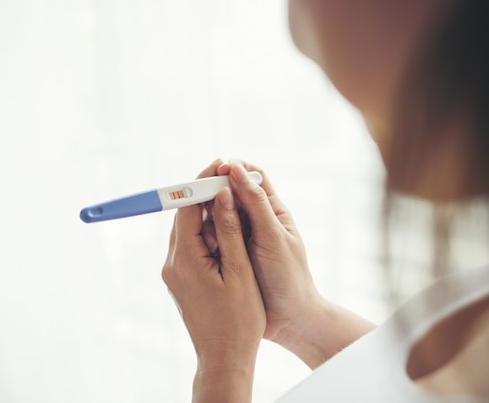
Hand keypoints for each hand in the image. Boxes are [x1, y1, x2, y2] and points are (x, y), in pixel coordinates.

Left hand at [162, 159, 265, 401]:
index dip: (201, 181)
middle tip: (227, 176)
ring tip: (232, 201)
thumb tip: (222, 195)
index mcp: (185, 259)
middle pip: (183, 216)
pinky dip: (206, 234)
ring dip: (207, 215)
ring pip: (187, 230)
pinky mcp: (181, 280)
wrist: (224, 358)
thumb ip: (230, 230)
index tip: (219, 164)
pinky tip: (227, 232)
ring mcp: (174, 273)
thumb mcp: (239, 271)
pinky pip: (190, 247)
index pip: (185, 206)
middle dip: (204, 194)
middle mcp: (173, 263)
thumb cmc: (238, 320)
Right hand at [215, 161, 320, 340]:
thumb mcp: (272, 237)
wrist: (289, 319)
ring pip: (217, 214)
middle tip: (199, 199)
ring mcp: (241, 237)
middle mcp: (256, 219)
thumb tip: (236, 169)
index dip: (233, 168)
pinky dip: (204, 235)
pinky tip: (199, 244)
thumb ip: (255, 204)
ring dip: (207, 215)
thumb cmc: (288, 276)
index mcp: (272, 210)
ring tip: (204, 229)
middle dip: (214, 191)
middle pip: (230, 192)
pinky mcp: (230, 254)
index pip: (251, 176)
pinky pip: (212, 236)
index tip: (215, 169)